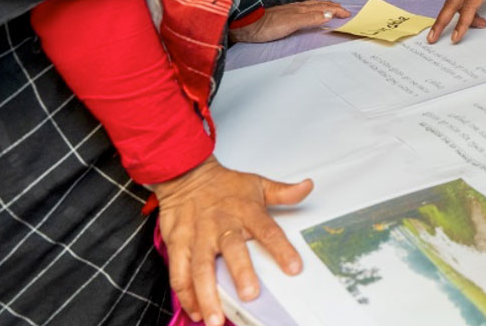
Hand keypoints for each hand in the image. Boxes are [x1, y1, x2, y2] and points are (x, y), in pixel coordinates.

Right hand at [153, 156, 312, 325]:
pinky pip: (179, 273)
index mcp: (245, 211)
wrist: (186, 174)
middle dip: (241, 273)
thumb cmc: (223, 185)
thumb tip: (307, 187)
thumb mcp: (257, 184)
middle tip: (250, 295)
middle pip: (232, 250)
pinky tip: (196, 311)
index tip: (293, 268)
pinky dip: (186, 294)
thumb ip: (283, 192)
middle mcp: (221, 224)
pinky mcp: (177, 244)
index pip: (268, 230)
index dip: (281, 250)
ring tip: (216, 317)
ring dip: (207, 294)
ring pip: (201, 267)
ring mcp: (197, 236)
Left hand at [229, 0, 349, 43]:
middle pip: (320, 4)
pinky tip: (311, 12)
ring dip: (325, 6)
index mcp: (302, 9)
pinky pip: (306, 10)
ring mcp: (291, 10)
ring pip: (313, 6)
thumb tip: (329, 15)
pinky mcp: (285, 15)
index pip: (324, 8)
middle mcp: (298, 7)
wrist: (249, 25)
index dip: (336, 10)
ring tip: (331, 8)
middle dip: (333, 6)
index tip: (348, 13)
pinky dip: (314, 10)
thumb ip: (310, 18)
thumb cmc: (269, 26)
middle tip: (344, 9)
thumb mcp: (292, 23)